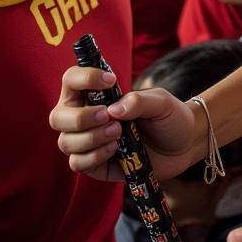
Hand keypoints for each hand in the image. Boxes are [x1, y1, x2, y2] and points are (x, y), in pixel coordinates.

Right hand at [48, 66, 199, 181]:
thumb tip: (114, 110)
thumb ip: (139, 101)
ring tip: (118, 134)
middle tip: (107, 116)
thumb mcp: (160, 102)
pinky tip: (115, 150)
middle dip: (80, 118)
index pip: (72, 80)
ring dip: (90, 138)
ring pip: (66, 142)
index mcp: (98, 94)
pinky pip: (77, 163)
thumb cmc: (169, 116)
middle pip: (58, 116)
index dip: (83, 78)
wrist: (184, 144)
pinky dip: (93, 156)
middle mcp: (87, 116)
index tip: (110, 80)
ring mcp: (89, 141)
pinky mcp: (95, 164)